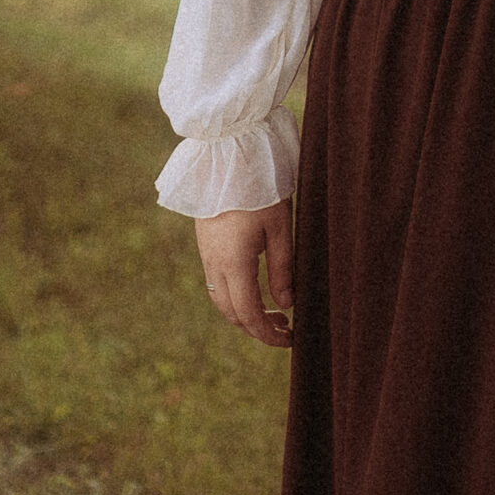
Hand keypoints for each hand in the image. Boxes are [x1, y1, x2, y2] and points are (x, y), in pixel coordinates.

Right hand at [195, 200, 294, 347]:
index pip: (248, 314)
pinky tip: (255, 288)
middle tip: (285, 328)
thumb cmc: (260, 187)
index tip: (289, 340)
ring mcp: (206, 253)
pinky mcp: (205, 243)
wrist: (227, 153)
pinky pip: (216, 282)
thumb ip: (283, 269)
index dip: (267, 334)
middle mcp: (214, 263)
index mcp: (234, 263)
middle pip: (231, 312)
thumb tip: (286, 305)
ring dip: (244, 313)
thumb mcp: (280, 228)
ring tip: (274, 311)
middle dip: (256, 327)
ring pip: (221, 299)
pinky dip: (235, 296)